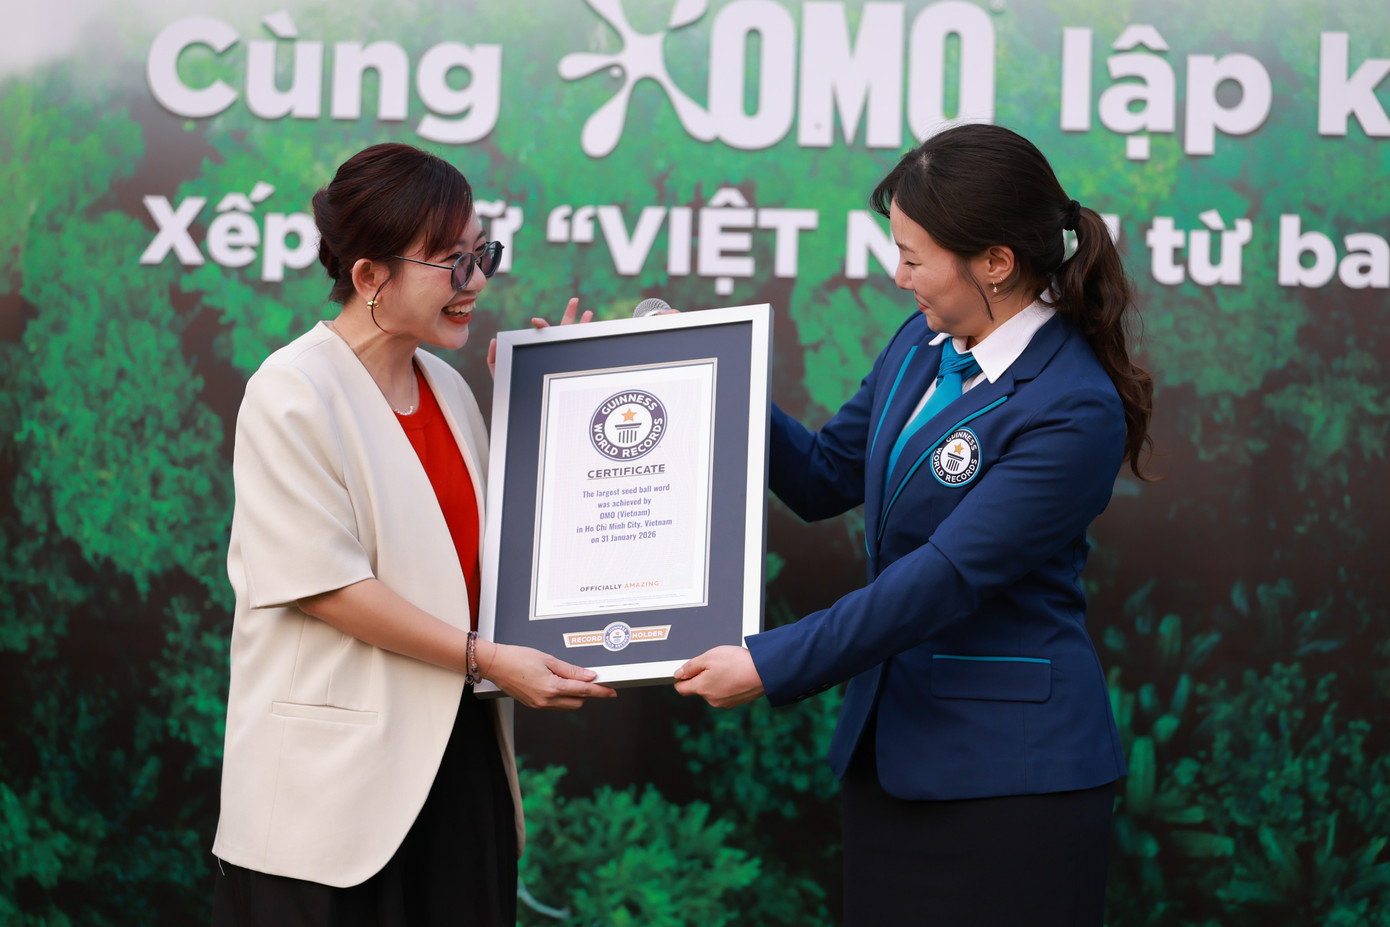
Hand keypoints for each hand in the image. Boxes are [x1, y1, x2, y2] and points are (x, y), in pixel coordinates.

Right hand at [480, 641, 615, 709]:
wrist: (494, 664)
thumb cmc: (516, 658)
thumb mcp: (548, 659)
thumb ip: (570, 670)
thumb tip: (588, 675)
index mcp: (552, 687)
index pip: (584, 691)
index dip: (600, 691)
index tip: (611, 691)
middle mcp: (546, 700)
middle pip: (578, 702)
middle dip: (588, 693)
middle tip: (592, 680)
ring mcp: (539, 705)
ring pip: (567, 706)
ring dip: (575, 696)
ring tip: (574, 680)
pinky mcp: (533, 705)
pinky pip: (555, 705)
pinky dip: (563, 697)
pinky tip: (560, 685)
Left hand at [489, 298, 591, 378]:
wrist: (522, 404)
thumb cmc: (510, 387)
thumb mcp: (498, 370)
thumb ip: (493, 357)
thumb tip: (495, 341)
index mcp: (537, 347)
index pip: (542, 331)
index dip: (541, 324)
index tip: (535, 321)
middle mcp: (551, 349)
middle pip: (562, 328)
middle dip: (569, 314)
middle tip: (575, 300)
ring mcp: (561, 356)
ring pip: (574, 339)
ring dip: (583, 325)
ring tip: (589, 313)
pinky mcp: (567, 366)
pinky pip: (577, 354)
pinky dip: (586, 343)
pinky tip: (593, 335)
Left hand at [673, 646, 763, 707]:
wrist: (764, 672)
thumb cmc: (737, 662)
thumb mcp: (709, 657)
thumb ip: (690, 667)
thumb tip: (678, 674)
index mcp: (702, 688)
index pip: (681, 688)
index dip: (681, 678)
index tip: (686, 671)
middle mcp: (711, 700)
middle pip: (698, 689)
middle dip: (702, 677)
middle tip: (714, 663)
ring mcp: (725, 703)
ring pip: (713, 691)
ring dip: (716, 681)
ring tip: (729, 667)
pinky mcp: (737, 702)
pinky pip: (726, 693)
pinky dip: (728, 685)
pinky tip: (736, 674)